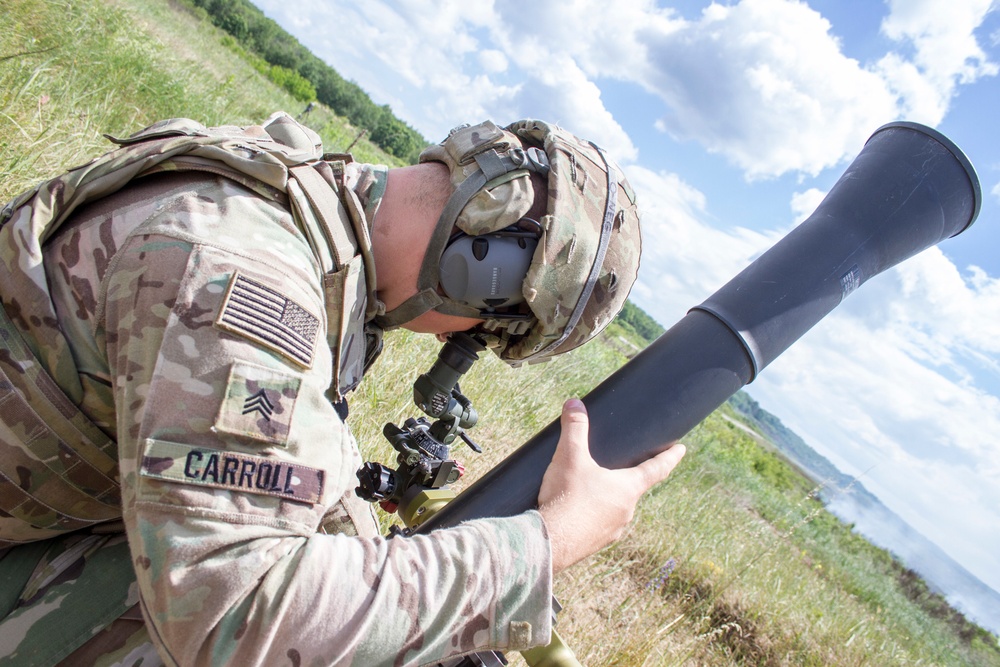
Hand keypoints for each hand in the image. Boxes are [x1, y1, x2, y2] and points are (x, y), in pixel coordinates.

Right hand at [537, 398, 685, 572]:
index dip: (670, 457)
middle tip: (615, 467)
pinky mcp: (595, 544)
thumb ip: (574, 429)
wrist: (549, 542)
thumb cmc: (566, 497)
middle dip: (625, 478)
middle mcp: (626, 511)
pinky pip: (598, 525)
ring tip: (585, 490)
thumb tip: (574, 403)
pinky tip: (574, 512)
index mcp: (628, 488)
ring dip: (605, 499)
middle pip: (632, 489)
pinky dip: (590, 516)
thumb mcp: (569, 457)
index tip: (682, 449)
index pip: (657, 469)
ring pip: (614, 508)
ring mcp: (613, 530)